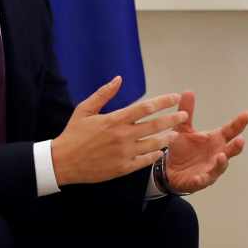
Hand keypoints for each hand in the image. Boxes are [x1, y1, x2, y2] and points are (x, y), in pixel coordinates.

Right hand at [52, 77, 187, 186]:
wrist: (62, 162)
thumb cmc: (73, 133)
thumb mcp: (85, 109)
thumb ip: (104, 94)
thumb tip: (119, 79)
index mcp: (115, 120)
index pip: (146, 107)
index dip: (163, 101)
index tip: (175, 97)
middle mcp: (123, 136)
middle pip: (155, 125)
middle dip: (172, 119)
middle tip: (184, 115)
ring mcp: (124, 153)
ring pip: (153, 144)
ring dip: (167, 138)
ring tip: (176, 134)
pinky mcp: (122, 168)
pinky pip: (144, 161)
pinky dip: (154, 155)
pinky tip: (160, 151)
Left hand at [165, 90, 247, 193]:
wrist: (169, 170)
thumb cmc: (182, 149)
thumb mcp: (183, 129)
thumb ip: (187, 112)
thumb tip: (188, 91)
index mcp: (215, 140)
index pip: (230, 131)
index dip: (239, 123)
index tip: (247, 114)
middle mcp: (216, 154)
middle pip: (230, 150)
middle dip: (236, 146)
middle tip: (240, 140)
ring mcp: (210, 169)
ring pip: (219, 167)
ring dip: (221, 162)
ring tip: (221, 156)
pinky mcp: (199, 181)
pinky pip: (202, 181)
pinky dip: (201, 179)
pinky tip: (199, 177)